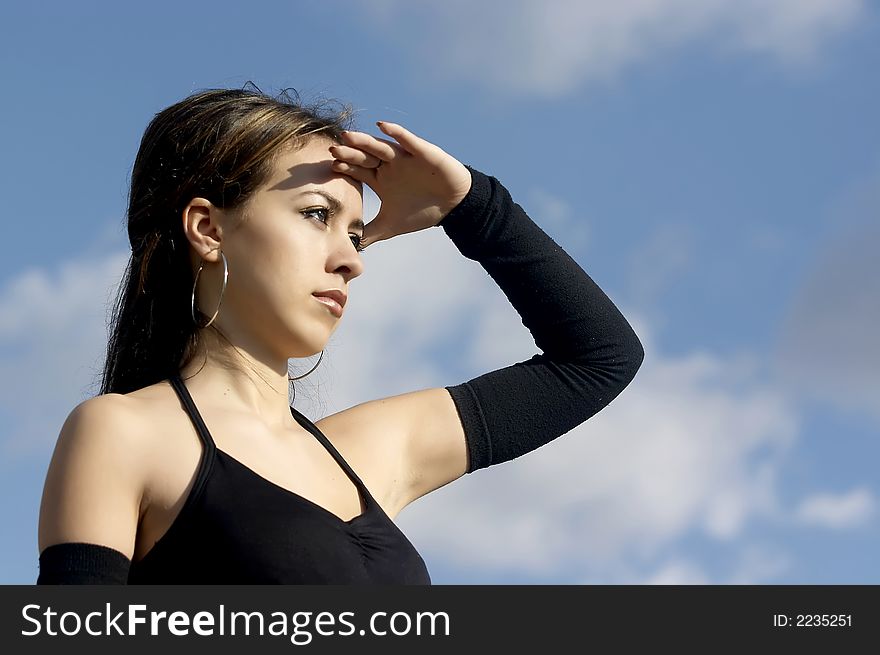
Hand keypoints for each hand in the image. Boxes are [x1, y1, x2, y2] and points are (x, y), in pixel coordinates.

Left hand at [329, 122, 471, 248]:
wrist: (454, 206)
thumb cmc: (423, 211)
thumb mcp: (390, 226)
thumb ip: (369, 234)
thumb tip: (349, 247)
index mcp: (380, 178)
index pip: (357, 170)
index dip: (345, 168)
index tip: (330, 167)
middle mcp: (389, 165)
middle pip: (364, 156)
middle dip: (349, 153)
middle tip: (332, 149)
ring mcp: (404, 156)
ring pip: (381, 146)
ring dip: (365, 141)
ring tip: (349, 136)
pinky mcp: (422, 152)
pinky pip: (408, 140)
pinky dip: (396, 133)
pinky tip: (383, 127)